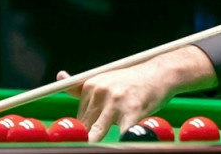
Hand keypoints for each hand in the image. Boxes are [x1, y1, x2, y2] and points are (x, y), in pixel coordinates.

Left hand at [57, 45, 217, 141]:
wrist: (161, 73)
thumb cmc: (132, 80)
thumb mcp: (105, 78)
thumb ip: (81, 85)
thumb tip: (59, 77)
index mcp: (91, 85)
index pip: (79, 116)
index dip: (85, 130)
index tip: (84, 138)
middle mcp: (100, 91)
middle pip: (85, 125)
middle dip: (91, 136)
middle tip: (96, 139)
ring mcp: (115, 101)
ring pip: (96, 132)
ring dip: (98, 141)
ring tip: (102, 145)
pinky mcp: (132, 111)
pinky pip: (120, 134)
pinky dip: (120, 141)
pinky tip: (122, 142)